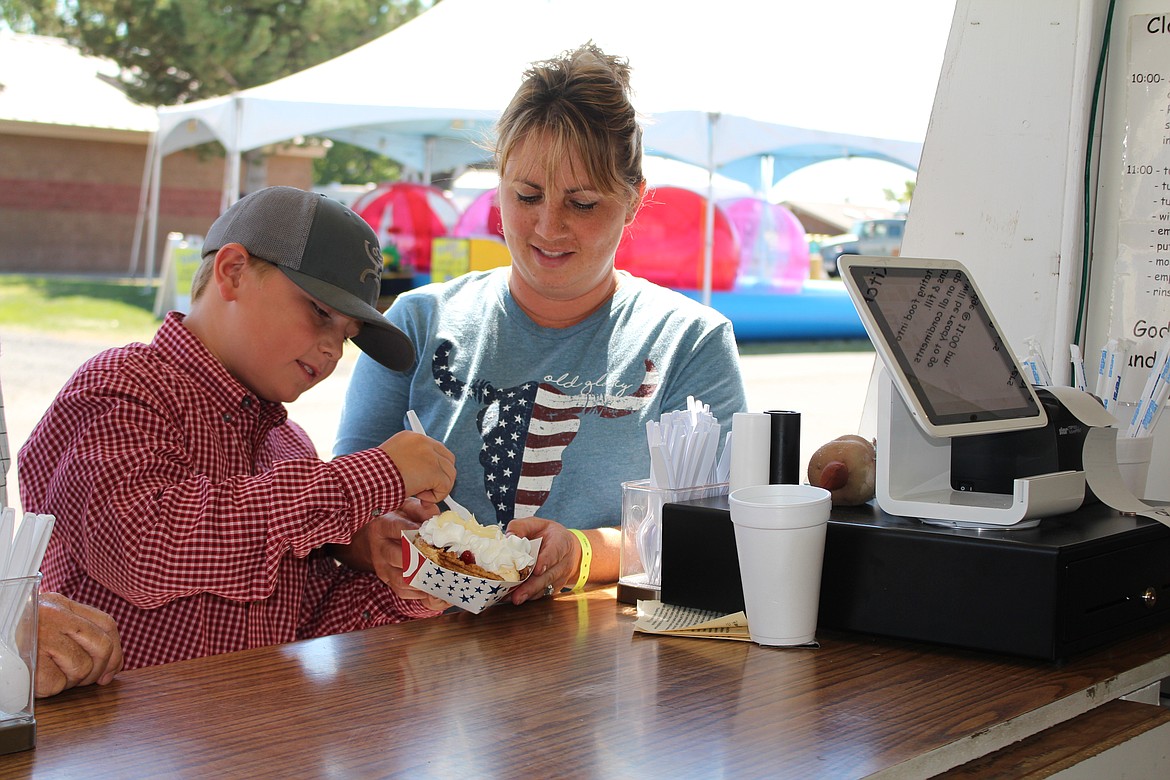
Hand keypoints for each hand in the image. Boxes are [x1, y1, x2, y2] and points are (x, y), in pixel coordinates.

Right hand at [35, 592, 123, 697]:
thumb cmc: (12, 631)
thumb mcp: (45, 619)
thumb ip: (74, 630)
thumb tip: (108, 663)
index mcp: (61, 604)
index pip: (107, 625)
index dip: (116, 651)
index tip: (111, 670)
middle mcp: (55, 616)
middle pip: (102, 647)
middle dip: (99, 670)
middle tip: (85, 680)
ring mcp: (42, 636)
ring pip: (82, 668)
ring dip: (71, 680)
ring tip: (53, 675)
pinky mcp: (29, 660)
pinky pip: (56, 683)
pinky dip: (50, 688)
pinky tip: (38, 679)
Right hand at [332, 511, 450, 611]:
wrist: (376, 535)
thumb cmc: (398, 519)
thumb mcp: (408, 507)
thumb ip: (423, 509)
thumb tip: (438, 519)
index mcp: (384, 526)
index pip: (397, 528)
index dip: (415, 532)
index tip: (433, 536)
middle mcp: (380, 548)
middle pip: (400, 558)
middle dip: (424, 561)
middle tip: (444, 561)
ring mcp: (382, 566)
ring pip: (402, 579)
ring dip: (424, 581)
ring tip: (444, 579)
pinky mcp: (387, 580)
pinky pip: (402, 591)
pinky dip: (420, 594)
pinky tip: (436, 590)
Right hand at [379, 431, 455, 503]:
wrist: (369, 478)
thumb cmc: (374, 475)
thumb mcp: (392, 461)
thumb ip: (410, 463)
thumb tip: (423, 478)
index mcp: (412, 438)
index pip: (435, 449)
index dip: (435, 467)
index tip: (428, 479)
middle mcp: (424, 442)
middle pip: (448, 460)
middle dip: (441, 477)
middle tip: (427, 490)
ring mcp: (431, 455)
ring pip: (449, 474)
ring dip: (437, 488)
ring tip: (420, 494)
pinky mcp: (434, 471)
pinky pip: (445, 487)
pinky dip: (435, 497)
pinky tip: (420, 497)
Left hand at [503, 517, 581, 604]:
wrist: (567, 548)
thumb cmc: (548, 534)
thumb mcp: (536, 524)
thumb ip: (521, 527)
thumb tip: (508, 538)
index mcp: (561, 542)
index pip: (555, 552)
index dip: (546, 561)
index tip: (537, 570)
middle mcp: (563, 562)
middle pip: (549, 575)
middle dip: (533, 586)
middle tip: (518, 594)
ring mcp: (560, 576)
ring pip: (546, 587)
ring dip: (529, 594)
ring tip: (515, 599)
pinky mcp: (555, 586)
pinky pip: (543, 593)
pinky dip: (530, 596)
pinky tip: (516, 598)